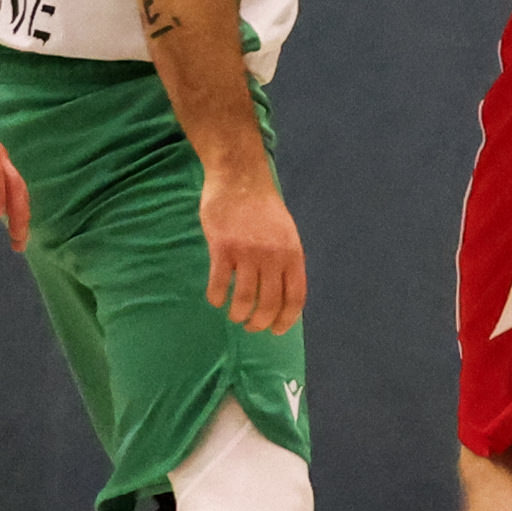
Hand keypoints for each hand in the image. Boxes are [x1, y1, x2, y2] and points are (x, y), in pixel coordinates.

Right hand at [200, 165, 305, 334]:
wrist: (241, 179)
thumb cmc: (263, 209)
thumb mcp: (287, 234)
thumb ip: (286, 261)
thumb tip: (284, 294)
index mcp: (293, 253)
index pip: (295, 297)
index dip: (286, 319)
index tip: (275, 331)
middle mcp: (274, 256)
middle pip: (269, 303)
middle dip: (259, 322)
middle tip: (250, 326)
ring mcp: (248, 252)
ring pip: (245, 299)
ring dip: (238, 314)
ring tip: (234, 315)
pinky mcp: (223, 248)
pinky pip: (219, 283)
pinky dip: (217, 297)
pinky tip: (216, 299)